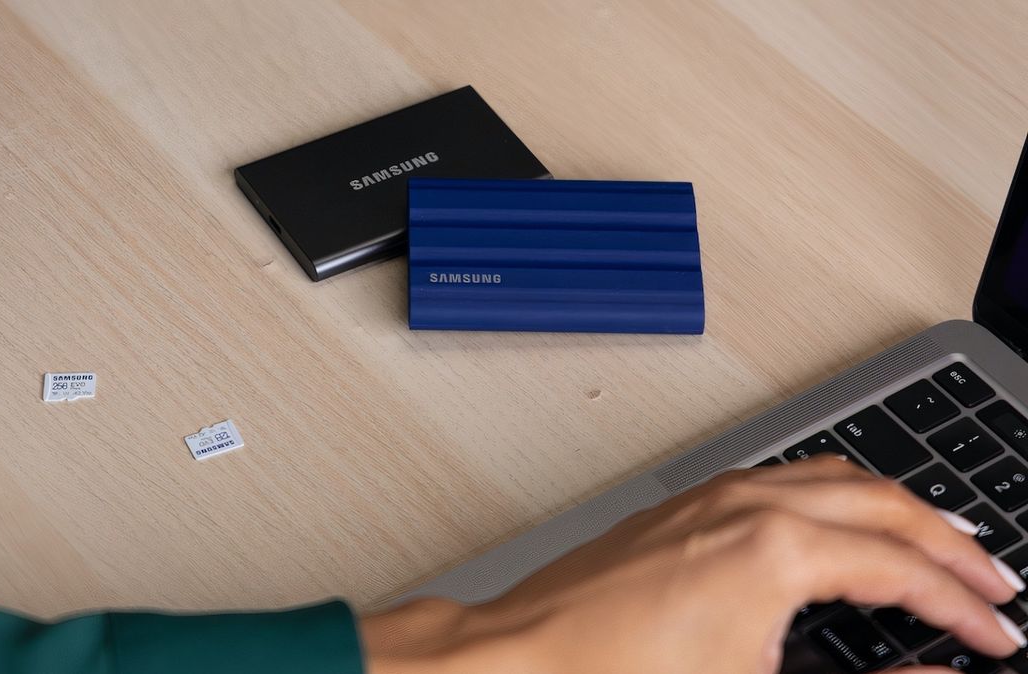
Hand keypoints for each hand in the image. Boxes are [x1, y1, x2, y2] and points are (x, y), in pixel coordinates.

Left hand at [361, 455, 1026, 673]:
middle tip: (993, 582)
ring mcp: (709, 497)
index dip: (965, 608)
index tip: (999, 633)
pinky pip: (782, 478)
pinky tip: (837, 522)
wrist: (520, 662)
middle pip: (883, 503)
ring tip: (934, 541)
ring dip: (893, 506)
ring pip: (833, 477)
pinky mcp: (681, 507)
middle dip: (949, 542)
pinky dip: (834, 495)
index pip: (904, 570)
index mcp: (776, 549)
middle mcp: (746, 504)